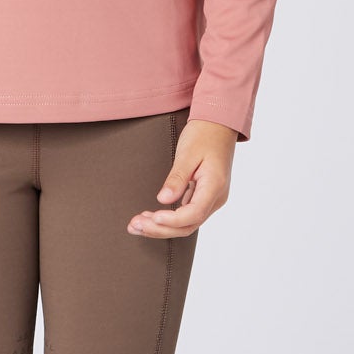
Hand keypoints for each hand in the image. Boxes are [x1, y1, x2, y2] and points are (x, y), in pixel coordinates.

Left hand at [127, 118, 235, 237]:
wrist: (218, 124)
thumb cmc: (204, 134)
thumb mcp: (187, 153)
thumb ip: (177, 178)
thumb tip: (163, 200)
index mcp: (215, 186)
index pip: (194, 214)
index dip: (172, 220)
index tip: (153, 217)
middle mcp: (216, 198)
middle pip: (188, 225)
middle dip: (160, 229)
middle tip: (134, 224)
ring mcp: (211, 199)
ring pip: (186, 224)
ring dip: (161, 228)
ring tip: (135, 225)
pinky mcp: (203, 197)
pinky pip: (186, 215)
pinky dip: (167, 220)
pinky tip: (149, 218)